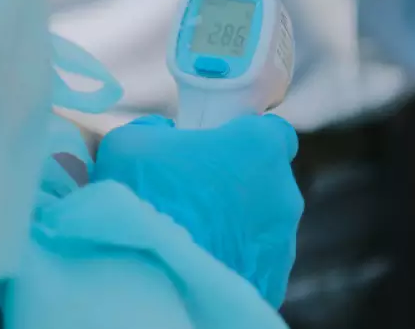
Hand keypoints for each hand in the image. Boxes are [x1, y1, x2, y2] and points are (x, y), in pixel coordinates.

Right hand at [92, 114, 303, 307]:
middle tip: (198, 199)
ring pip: (264, 229)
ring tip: (196, 241)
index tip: (222, 151)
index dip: (248, 142)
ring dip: (238, 229)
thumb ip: (156, 130)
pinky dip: (234, 266)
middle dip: (240, 188)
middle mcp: (283, 194)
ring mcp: (283, 244)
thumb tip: (163, 133)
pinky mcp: (272, 284)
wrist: (146, 277)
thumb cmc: (144, 196)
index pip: (274, 134)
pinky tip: (202, 269)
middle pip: (268, 183)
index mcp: (261, 149)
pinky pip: (255, 267)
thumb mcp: (131, 143)